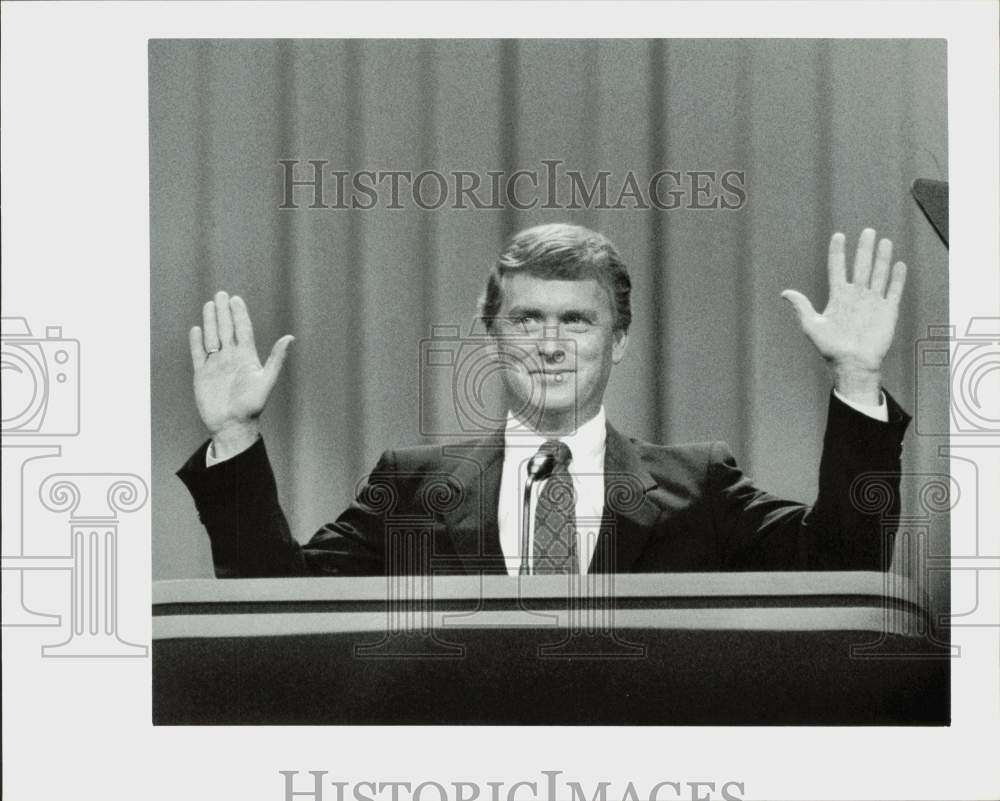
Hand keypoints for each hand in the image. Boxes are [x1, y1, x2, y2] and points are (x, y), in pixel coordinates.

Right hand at [189, 291, 293, 457]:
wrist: (232, 426)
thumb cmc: (251, 406)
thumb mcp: (266, 380)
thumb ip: (277, 359)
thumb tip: (290, 337)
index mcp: (247, 357)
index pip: (243, 330)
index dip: (240, 315)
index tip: (236, 299)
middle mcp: (231, 358)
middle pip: (226, 329)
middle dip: (223, 312)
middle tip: (221, 294)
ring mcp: (216, 365)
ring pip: (212, 338)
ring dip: (210, 322)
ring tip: (209, 305)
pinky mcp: (202, 375)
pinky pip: (199, 354)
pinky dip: (197, 342)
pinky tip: (197, 329)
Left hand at [781, 228, 906, 405]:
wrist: (852, 364)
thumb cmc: (830, 348)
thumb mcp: (812, 325)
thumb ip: (802, 307)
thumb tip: (785, 293)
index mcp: (838, 297)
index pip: (838, 268)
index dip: (838, 252)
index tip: (838, 235)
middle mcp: (856, 296)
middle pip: (861, 266)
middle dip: (864, 249)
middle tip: (868, 231)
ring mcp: (873, 302)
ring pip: (878, 274)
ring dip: (882, 258)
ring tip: (884, 241)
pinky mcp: (888, 311)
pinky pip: (894, 291)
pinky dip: (897, 278)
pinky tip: (899, 264)